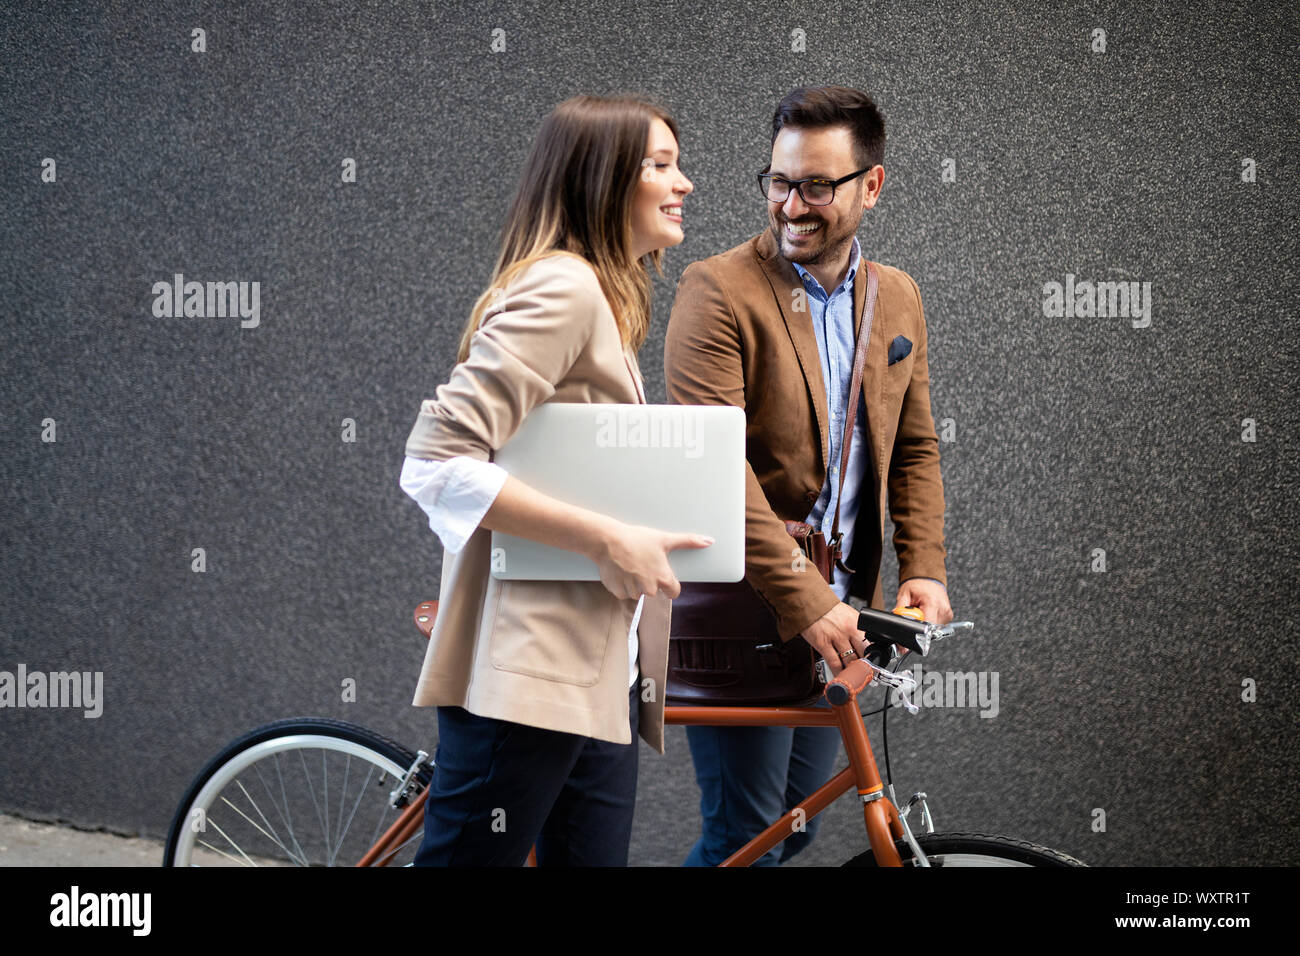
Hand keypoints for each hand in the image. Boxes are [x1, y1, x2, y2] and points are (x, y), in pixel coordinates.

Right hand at [591, 521, 712, 600]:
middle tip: (641, 564)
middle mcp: (649, 588)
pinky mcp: (618, 591)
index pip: (673, 592)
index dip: (669, 585)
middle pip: (653, 592)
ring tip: (629, 565)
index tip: (661, 576)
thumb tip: (709, 541)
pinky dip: (621, 584)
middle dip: (648, 581)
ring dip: (634, 583)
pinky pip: (623, 593)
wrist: (608, 541)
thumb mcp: (665, 539)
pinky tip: (620, 570)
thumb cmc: (637, 539)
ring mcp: (633, 591)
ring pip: (636, 592)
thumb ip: (688, 541)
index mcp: (663, 578)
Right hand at [800, 602, 868, 676]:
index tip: (875, 665)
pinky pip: (834, 663)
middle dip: (865, 666)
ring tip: (854, 678)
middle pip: (863, 654)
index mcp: (857, 622)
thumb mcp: (848, 615)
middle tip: (866, 675)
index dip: (874, 656)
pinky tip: (840, 676)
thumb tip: (865, 644)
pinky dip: (838, 672)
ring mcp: (836, 637)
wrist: (808, 601)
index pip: (871, 643)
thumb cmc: (828, 609)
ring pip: (850, 661)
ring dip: (852, 672)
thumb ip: (857, 628)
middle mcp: (849, 629)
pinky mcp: (822, 643)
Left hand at [897, 578, 952, 627]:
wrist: (928, 578)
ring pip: (933, 627)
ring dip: (925, 621)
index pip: (926, 625)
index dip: (916, 627)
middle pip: (929, 628)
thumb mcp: (904, 594)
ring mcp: (947, 613)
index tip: (912, 621)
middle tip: (917, 611)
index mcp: (932, 603)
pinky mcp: (948, 616)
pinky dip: (930, 619)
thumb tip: (898, 619)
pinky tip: (928, 610)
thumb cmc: (917, 585)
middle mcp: (943, 609)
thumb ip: (901, 609)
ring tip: (923, 609)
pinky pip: (937, 624)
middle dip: (920, 622)